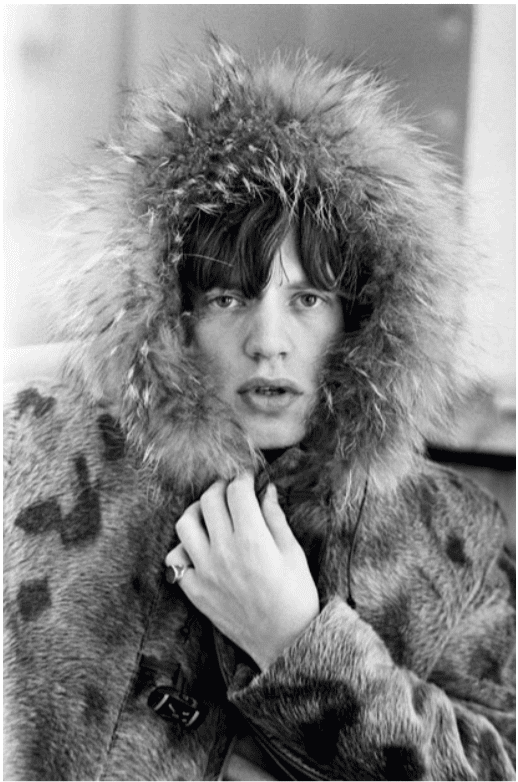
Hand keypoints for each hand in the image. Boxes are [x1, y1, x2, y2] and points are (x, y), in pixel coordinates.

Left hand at [165, 472, 318, 670]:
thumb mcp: (293, 552)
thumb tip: (266, 490)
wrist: (286, 642)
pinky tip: (200, 547)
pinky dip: (184, 547)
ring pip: (185, 523)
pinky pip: (175, 559)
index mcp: (252, 538)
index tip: (248, 478)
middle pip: (209, 500)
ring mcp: (205, 571)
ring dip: (198, 511)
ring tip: (211, 514)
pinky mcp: (194, 590)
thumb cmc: (296, 596)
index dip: (243, 478)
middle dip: (221, 487)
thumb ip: (275, 517)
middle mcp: (223, 551)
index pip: (236, 491)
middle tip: (230, 490)